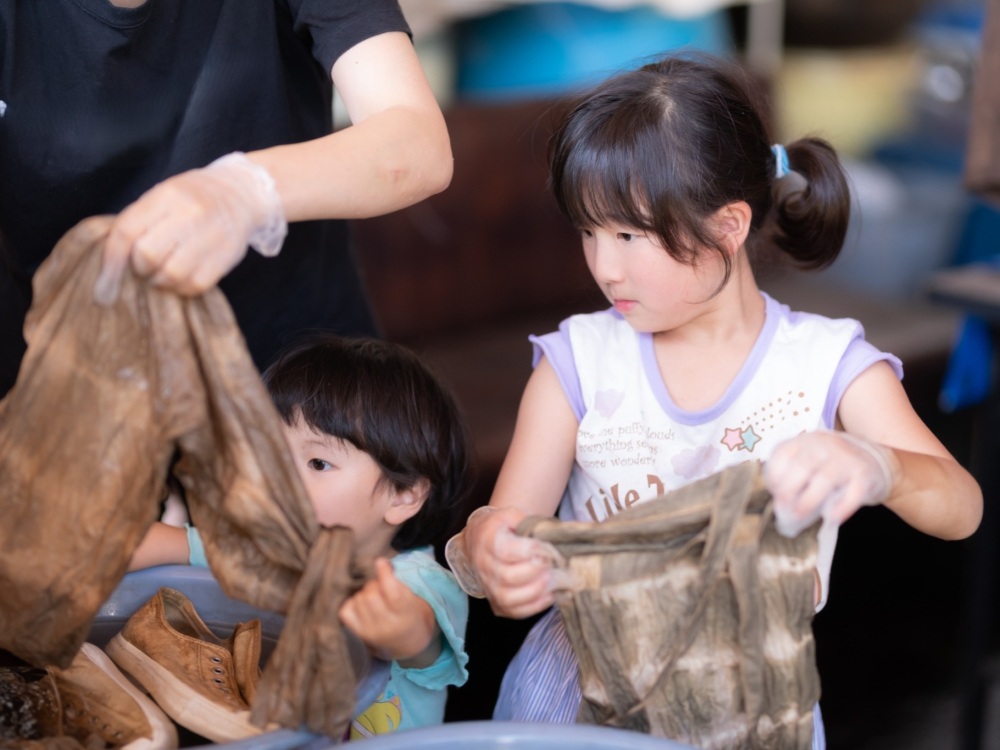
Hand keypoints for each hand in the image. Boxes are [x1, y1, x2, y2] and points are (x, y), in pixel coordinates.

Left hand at [94, 152, 286, 302]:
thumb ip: (137, 224)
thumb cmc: (191, 200)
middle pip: (148, 255)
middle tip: (145, 267)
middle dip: (140, 269)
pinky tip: (182, 278)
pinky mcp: (226, 256)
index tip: (103, 286)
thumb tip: (109, 268)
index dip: (111, 262)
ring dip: (161, 281)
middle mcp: (190, 213)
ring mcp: (211, 235)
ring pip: (171, 274)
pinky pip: (194, 285)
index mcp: (167, 195)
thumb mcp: (161, 198)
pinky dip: (182, 288)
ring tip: (164, 273)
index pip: (127, 231)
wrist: (240, 195)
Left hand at [339, 558, 438, 664]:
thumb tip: (379, 563)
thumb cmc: (408, 614)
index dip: (384, 575)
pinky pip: (345, 611)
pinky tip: (361, 605)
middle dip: (374, 584)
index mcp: (405, 615)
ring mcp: (370, 632)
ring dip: (364, 593)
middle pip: (371, 595)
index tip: (380, 562)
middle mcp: (387, 626)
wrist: (407, 643)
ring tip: (373, 596)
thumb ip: (396, 582)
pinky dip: (352, 603)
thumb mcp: (410, 598)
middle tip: (379, 586)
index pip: (393, 594)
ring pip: (358, 600)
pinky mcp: (358, 634)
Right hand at [447, 506, 560, 618]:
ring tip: (554, 578)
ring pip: (511, 598)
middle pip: (509, 576)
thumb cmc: (502, 527)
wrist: (481, 541)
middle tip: (554, 563)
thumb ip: (531, 522)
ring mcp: (490, 588)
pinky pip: (516, 611)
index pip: (506, 551)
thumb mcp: (513, 515)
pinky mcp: (498, 604)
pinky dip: (536, 605)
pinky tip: (550, 593)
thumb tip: (558, 532)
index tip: (547, 548)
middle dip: (537, 571)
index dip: (530, 550)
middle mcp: (485, 568)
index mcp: (488, 542)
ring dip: (538, 590)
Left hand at [765, 430, 897, 537]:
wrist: (871, 459)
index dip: (773, 477)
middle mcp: (823, 444)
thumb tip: (779, 503)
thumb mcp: (807, 461)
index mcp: (804, 441)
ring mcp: (845, 458)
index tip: (774, 494)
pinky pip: (852, 492)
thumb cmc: (829, 466)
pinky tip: (831, 518)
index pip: (782, 455)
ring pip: (824, 480)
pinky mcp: (863, 473)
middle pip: (802, 467)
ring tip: (800, 517)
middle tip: (784, 510)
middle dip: (789, 492)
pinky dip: (841, 507)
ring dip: (809, 501)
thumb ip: (791, 476)